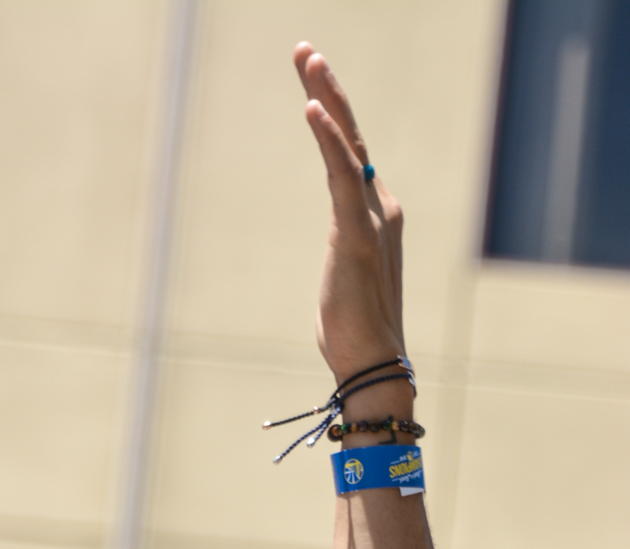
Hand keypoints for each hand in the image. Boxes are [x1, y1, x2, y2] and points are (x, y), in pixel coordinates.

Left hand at [294, 45, 406, 388]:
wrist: (372, 363)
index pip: (349, 155)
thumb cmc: (353, 332)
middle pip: (350, 134)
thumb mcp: (345, 281)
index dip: (330, 117)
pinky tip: (311, 106)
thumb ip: (346, 256)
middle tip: (305, 50)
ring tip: (307, 58)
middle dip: (327, 88)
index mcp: (374, 216)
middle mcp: (379, 206)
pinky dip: (327, 138)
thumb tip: (344, 260)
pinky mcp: (357, 232)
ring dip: (326, 96)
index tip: (310, 84)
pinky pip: (340, 174)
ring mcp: (371, 216)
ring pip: (346, 142)